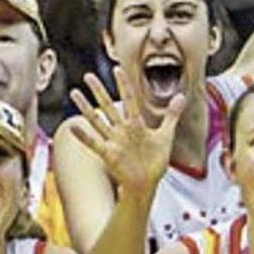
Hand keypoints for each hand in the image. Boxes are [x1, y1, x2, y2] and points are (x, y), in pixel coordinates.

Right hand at [69, 68, 186, 194]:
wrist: (147, 185)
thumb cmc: (154, 161)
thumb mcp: (166, 135)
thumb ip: (172, 115)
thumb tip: (181, 96)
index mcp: (136, 124)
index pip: (129, 100)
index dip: (124, 85)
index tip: (117, 69)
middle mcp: (122, 130)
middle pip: (108, 106)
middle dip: (99, 91)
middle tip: (88, 76)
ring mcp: (114, 141)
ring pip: (97, 120)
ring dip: (85, 107)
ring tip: (74, 93)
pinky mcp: (109, 155)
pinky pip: (94, 143)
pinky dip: (83, 136)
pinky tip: (73, 126)